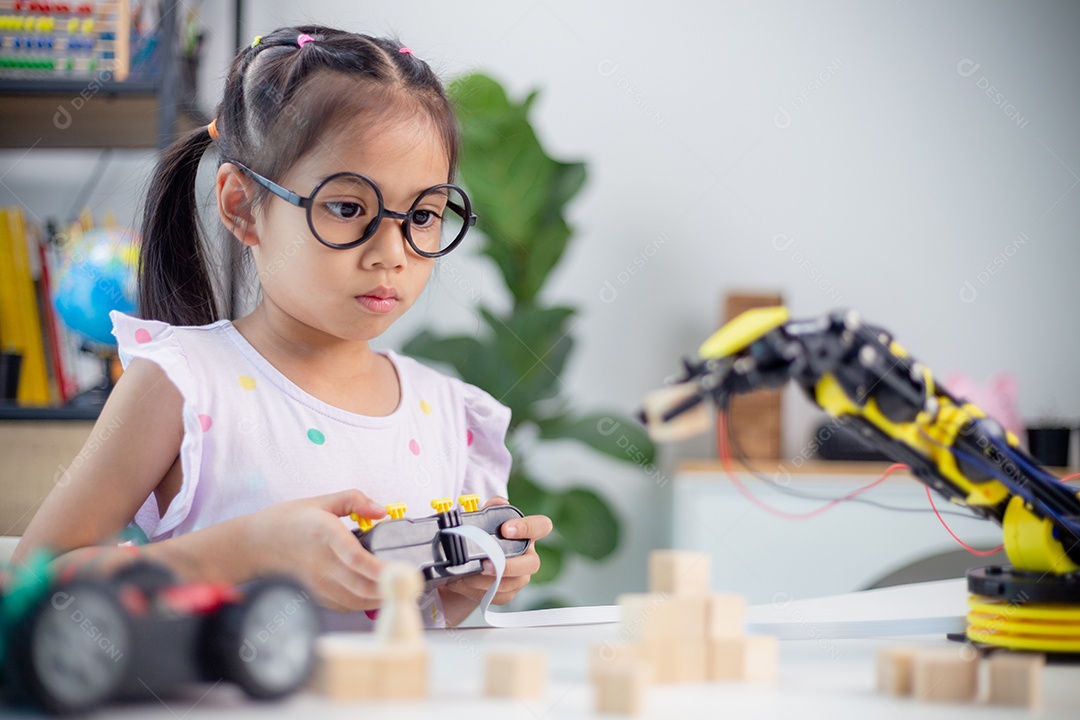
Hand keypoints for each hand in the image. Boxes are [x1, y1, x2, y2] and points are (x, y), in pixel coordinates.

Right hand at [246, 489, 386, 611]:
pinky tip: (376, 591)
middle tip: (410, 580)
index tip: (399, 570)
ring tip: (400, 586)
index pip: (355, 557)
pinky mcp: (317, 596)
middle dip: (390, 587)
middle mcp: (321, 563)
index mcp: (325, 534)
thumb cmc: (289, 521)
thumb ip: (355, 500)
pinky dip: (365, 601)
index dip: (379, 568)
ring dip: (381, 596)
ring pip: (357, 600)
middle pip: (361, 585)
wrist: (255, 545)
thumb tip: (381, 511)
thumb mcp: (322, 501)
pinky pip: (347, 605)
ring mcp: (318, 584)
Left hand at [440, 496, 552, 609]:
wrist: (472, 563)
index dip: (528, 527)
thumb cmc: (485, 538)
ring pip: (512, 583)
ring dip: (487, 581)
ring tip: (467, 575)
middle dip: (509, 565)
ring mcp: (520, 577)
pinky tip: (463, 582)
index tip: (506, 529)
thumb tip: (499, 502)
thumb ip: (492, 508)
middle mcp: (528, 556)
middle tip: (485, 564)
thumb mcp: (485, 520)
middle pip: (532, 563)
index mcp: (526, 534)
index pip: (542, 526)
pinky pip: (497, 595)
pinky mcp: (507, 593)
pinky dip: (477, 590)